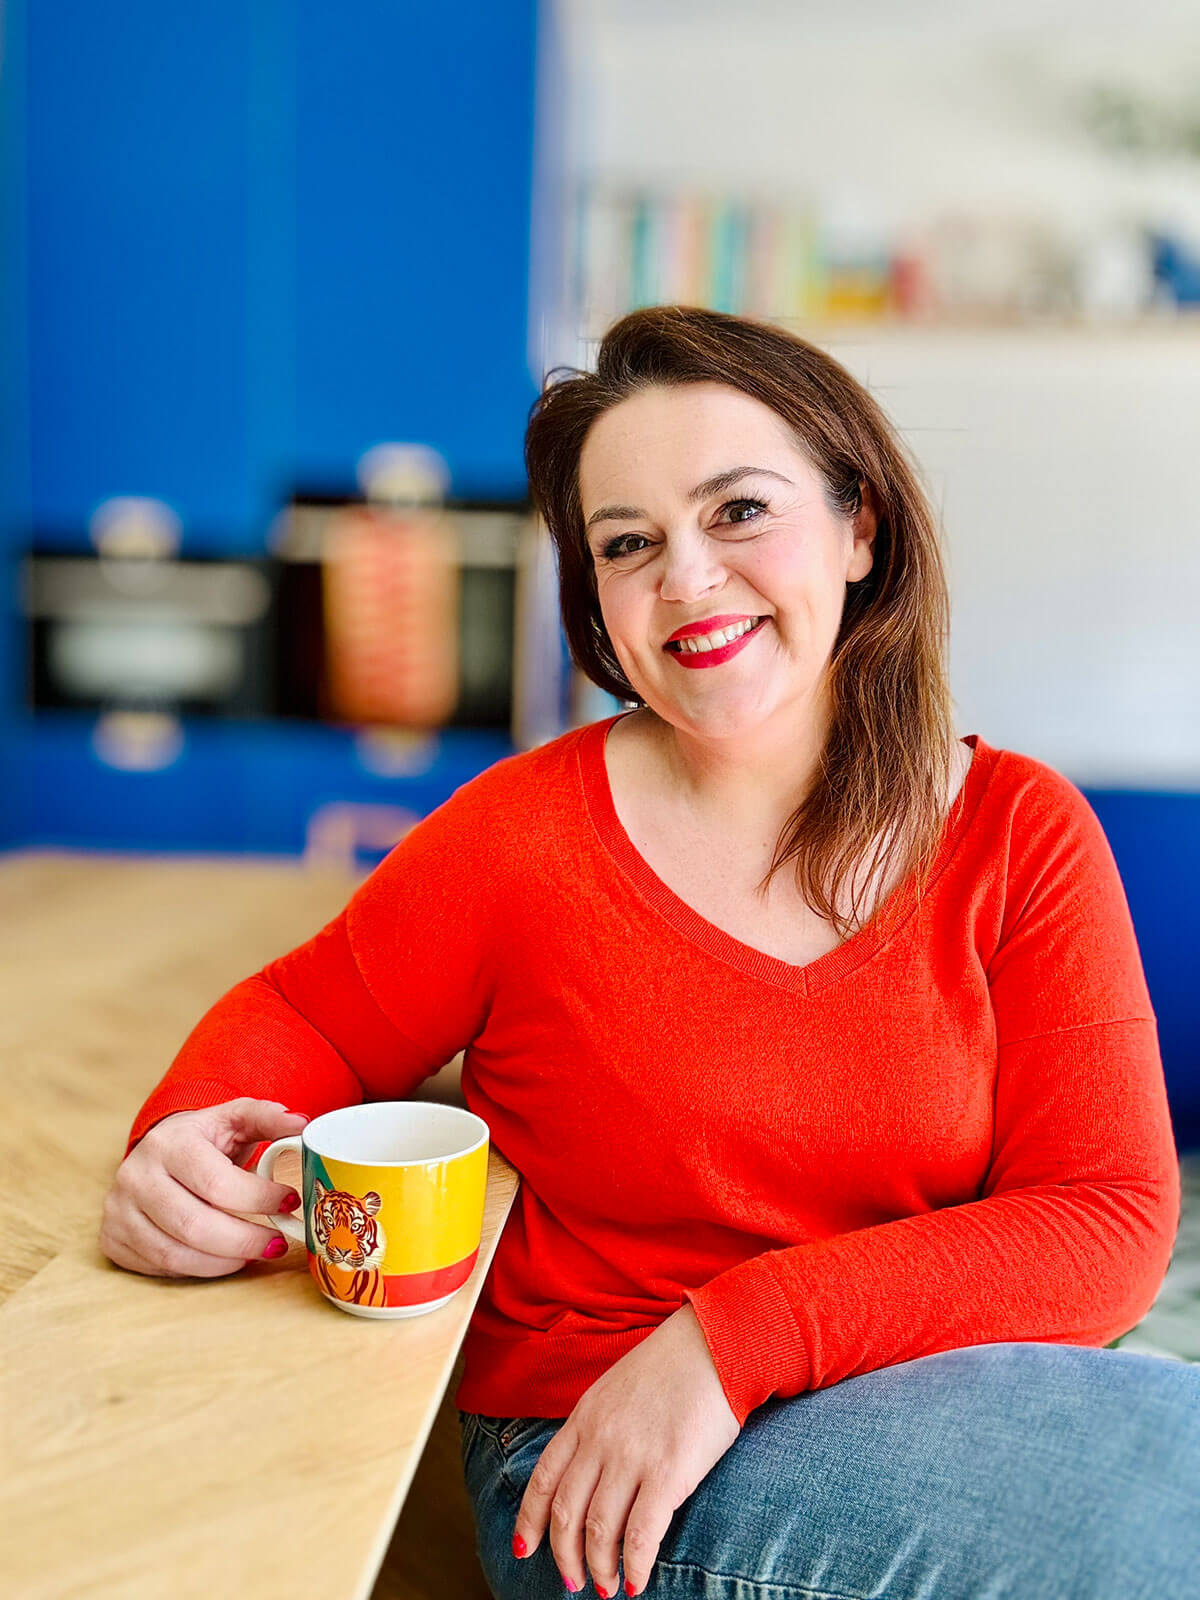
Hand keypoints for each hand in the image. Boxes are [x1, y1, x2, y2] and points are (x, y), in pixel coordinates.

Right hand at [99, 1097, 309, 1277]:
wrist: (156, 1150)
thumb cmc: (203, 1138)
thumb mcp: (234, 1118)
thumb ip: (268, 1118)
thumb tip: (301, 1125)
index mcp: (169, 1143)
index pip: (217, 1183)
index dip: (258, 1200)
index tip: (289, 1203)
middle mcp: (136, 1176)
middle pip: (195, 1226)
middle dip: (245, 1240)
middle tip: (277, 1242)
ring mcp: (119, 1210)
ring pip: (175, 1253)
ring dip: (225, 1260)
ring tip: (255, 1251)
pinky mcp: (113, 1238)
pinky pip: (160, 1266)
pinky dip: (198, 1268)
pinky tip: (223, 1257)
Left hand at [513, 1301, 739, 1596]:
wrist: (715, 1345)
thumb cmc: (673, 1365)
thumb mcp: (617, 1387)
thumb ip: (598, 1425)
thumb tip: (591, 1467)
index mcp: (584, 1417)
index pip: (544, 1478)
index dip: (530, 1520)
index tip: (524, 1548)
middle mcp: (600, 1439)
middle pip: (566, 1512)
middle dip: (564, 1555)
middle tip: (574, 1581)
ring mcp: (631, 1456)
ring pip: (599, 1530)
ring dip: (600, 1567)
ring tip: (608, 1586)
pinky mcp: (668, 1472)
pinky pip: (641, 1535)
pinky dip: (634, 1565)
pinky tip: (635, 1581)